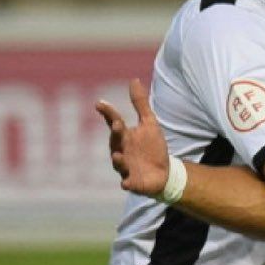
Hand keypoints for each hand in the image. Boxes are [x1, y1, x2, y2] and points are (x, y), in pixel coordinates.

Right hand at [95, 79, 169, 196]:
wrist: (164, 173)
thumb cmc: (153, 147)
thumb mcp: (149, 123)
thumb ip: (140, 104)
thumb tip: (134, 80)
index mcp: (124, 135)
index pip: (113, 121)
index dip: (108, 113)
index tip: (100, 103)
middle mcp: (121, 149)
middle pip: (115, 140)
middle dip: (115, 134)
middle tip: (118, 125)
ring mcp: (125, 166)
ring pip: (118, 162)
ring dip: (118, 159)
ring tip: (118, 154)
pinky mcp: (133, 182)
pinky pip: (127, 183)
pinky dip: (127, 183)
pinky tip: (127, 184)